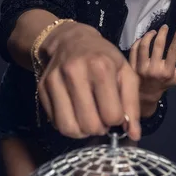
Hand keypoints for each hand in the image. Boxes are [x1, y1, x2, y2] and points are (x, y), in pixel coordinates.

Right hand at [37, 22, 140, 140]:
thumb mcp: (126, 73)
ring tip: (88, 119)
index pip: (112, 115)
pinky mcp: (42, 88)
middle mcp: (75, 73)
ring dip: (82, 131)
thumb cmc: (104, 58)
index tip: (115, 112)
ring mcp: (55, 80)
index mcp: (101, 67)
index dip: (116, 120)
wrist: (70, 40)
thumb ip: (132, 105)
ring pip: (69, 128)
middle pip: (90, 125)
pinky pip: (55, 123)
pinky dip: (67, 124)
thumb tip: (133, 135)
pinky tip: (75, 112)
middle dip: (99, 128)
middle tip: (101, 118)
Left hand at [129, 24, 175, 102]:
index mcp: (166, 71)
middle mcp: (153, 69)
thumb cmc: (164, 84)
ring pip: (143, 46)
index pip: (173, 51)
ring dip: (149, 35)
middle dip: (162, 33)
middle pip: (158, 45)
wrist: (146, 94)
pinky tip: (143, 39)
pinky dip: (138, 41)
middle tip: (165, 27)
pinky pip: (134, 49)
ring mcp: (141, 68)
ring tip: (153, 32)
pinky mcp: (132, 66)